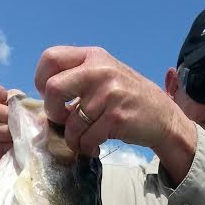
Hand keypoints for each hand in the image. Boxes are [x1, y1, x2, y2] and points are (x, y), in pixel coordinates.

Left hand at [34, 46, 195, 164]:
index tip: (51, 97)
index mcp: (93, 56)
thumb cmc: (128, 98)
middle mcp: (99, 70)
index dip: (41, 80)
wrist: (163, 117)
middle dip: (52, 112)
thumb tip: (46, 100)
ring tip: (84, 140)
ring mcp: (109, 94)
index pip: (51, 58)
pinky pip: (87, 138)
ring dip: (73, 138)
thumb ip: (78, 78)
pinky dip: (86, 147)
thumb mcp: (105, 76)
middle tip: (63, 121)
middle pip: (53, 89)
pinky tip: (94, 146)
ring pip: (71, 123)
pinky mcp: (115, 118)